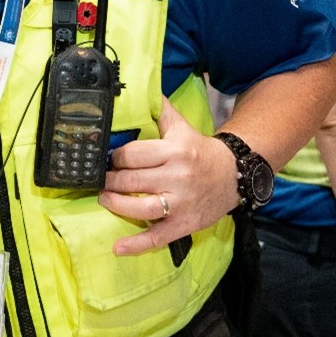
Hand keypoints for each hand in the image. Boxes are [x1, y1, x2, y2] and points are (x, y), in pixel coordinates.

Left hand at [99, 98, 239, 255]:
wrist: (236, 175)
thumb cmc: (200, 150)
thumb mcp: (181, 126)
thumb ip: (159, 109)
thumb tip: (139, 88)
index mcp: (174, 151)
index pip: (132, 154)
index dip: (114, 157)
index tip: (105, 159)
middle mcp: (177, 177)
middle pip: (131, 180)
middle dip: (109, 180)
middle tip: (100, 179)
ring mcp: (181, 203)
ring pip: (139, 206)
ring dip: (115, 204)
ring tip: (104, 198)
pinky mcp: (185, 224)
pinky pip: (157, 237)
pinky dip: (136, 245)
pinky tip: (117, 248)